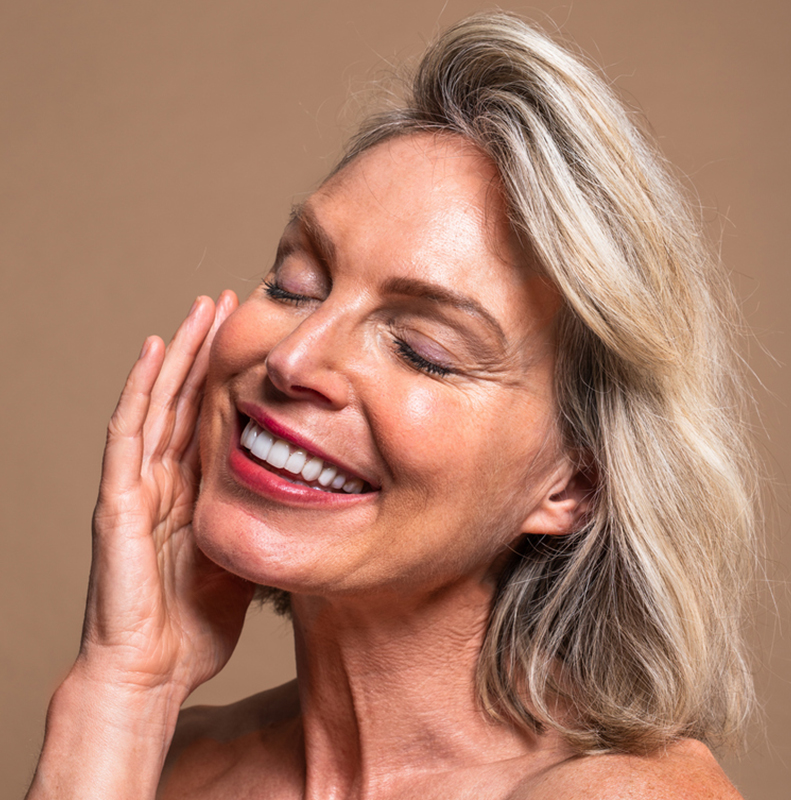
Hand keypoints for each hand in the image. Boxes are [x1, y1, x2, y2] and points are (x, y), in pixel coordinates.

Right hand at [79, 292, 253, 697]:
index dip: (231, 376)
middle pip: (186, 399)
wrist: (152, 673)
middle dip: (209, 349)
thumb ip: (258, 520)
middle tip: (234, 301)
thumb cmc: (196, 623)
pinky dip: (141, 392)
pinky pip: (127, 436)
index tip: (260, 337)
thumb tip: (303, 496)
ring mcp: (137, 486)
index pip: (212, 418)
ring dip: (181, 354)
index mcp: (194, 492)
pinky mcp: (117, 501)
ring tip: (203, 308)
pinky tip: (156, 353)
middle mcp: (163, 480)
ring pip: (158, 403)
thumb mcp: (243, 555)